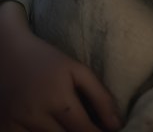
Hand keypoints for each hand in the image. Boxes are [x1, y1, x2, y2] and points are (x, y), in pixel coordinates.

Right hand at [0, 1, 121, 131]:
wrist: (8, 54)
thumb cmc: (47, 61)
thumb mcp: (77, 70)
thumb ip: (100, 96)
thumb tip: (117, 125)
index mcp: (58, 98)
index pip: (84, 130)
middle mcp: (35, 115)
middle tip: (91, 130)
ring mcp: (16, 125)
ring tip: (70, 126)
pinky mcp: (4, 129)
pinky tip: (51, 129)